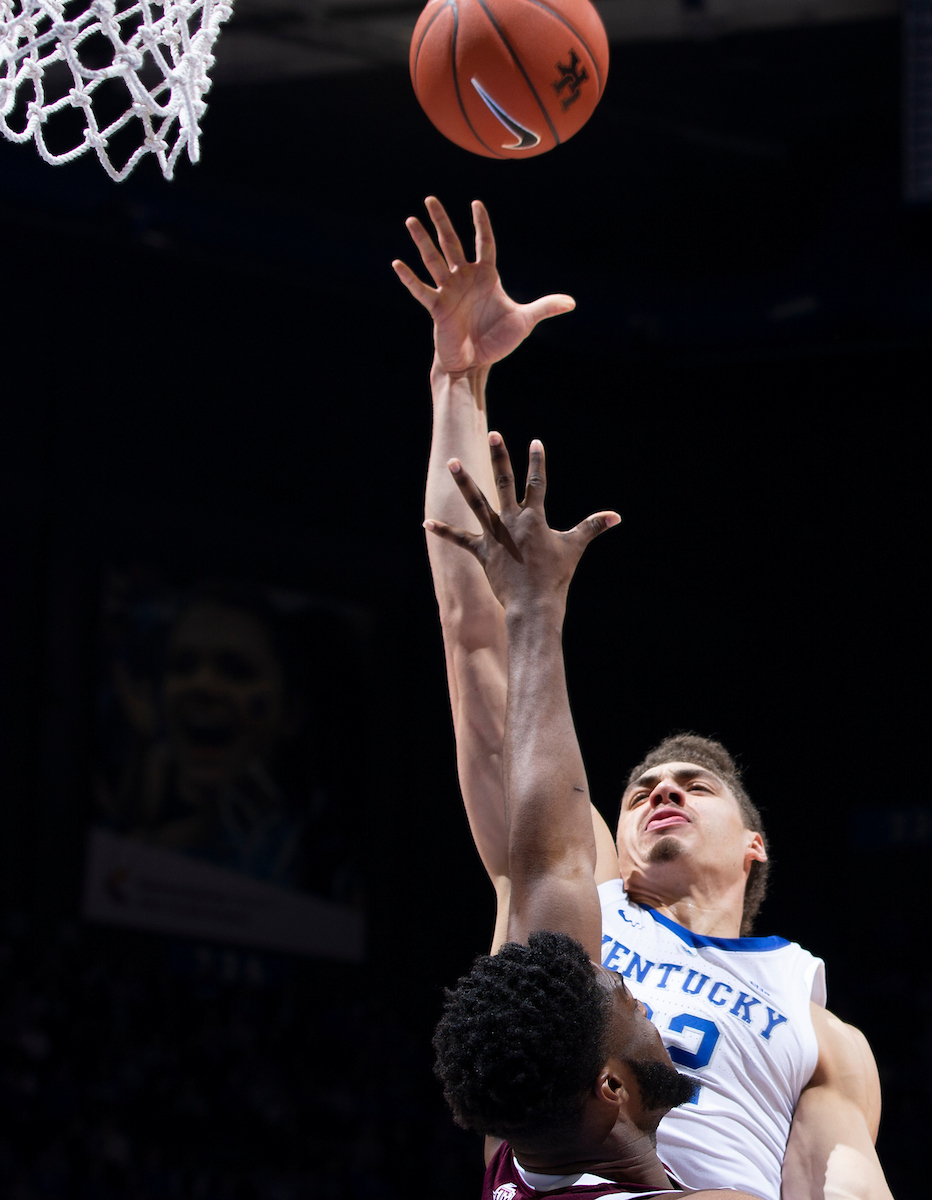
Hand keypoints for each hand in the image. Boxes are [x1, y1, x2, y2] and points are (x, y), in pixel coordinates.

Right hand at [393, 197, 575, 376]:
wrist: (475, 364)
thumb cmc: (497, 341)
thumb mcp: (524, 321)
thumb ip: (545, 307)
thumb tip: (573, 303)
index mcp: (486, 277)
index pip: (484, 243)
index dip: (481, 224)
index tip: (475, 203)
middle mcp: (464, 279)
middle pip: (452, 243)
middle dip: (442, 221)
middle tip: (430, 199)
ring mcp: (449, 292)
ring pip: (433, 260)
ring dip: (422, 240)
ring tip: (410, 220)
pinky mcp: (437, 308)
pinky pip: (422, 290)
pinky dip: (409, 278)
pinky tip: (397, 263)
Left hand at [424, 433, 619, 612]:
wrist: (533, 604)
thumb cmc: (556, 576)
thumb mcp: (574, 548)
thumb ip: (592, 527)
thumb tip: (616, 516)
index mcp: (534, 518)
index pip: (537, 482)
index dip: (537, 461)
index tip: (535, 442)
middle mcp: (511, 521)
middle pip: (504, 481)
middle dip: (500, 456)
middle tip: (494, 434)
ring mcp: (494, 535)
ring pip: (476, 502)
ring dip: (464, 481)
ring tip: (452, 461)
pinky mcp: (481, 552)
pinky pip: (459, 539)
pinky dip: (443, 531)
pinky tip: (426, 522)